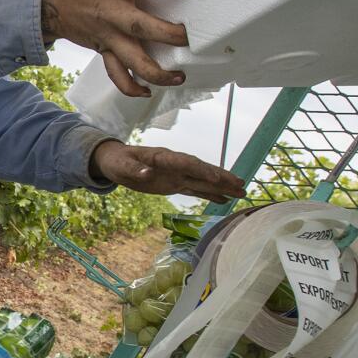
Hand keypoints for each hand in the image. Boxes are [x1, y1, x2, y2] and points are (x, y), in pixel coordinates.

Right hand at [44, 0, 193, 96]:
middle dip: (167, 35)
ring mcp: (108, 36)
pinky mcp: (103, 50)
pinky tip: (148, 90)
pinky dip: (131, 87)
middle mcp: (113, 14)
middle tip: (187, 37)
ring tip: (179, 76)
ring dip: (156, 72)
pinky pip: (116, 75)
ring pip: (133, 61)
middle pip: (142, 29)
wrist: (50, 4)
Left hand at [90, 140, 244, 201]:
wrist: (116, 160)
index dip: (202, 170)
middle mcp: (175, 165)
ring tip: (242, 192)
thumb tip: (146, 173)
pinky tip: (225, 200)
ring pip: (203, 180)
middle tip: (241, 184)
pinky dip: (210, 194)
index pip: (187, 163)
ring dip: (222, 186)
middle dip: (221, 177)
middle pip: (201, 170)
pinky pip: (195, 189)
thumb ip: (134, 169)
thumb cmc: (118, 161)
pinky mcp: (175, 183)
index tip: (218, 178)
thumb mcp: (121, 166)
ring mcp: (177, 174)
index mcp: (163, 158)